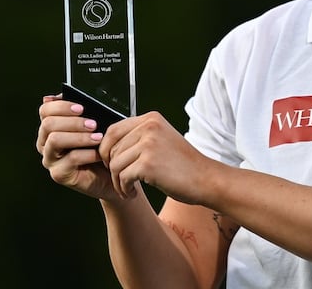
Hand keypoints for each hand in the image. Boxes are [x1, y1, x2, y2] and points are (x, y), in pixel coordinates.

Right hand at [36, 93, 118, 199]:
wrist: (112, 172)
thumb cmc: (102, 146)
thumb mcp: (95, 125)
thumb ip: (83, 112)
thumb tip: (67, 96)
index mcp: (51, 128)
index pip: (45, 110)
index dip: (61, 106)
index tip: (81, 107)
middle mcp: (46, 143)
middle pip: (48, 124)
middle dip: (72, 121)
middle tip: (93, 124)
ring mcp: (50, 159)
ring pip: (55, 140)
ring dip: (79, 136)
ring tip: (98, 137)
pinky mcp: (59, 174)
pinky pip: (70, 159)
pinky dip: (88, 154)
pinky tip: (99, 154)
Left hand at [100, 111, 214, 204]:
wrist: (205, 179)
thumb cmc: (184, 164)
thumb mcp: (162, 140)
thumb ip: (139, 136)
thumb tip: (109, 145)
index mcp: (151, 119)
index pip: (113, 130)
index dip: (106, 149)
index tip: (111, 164)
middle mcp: (149, 127)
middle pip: (111, 148)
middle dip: (111, 168)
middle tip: (121, 181)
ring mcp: (148, 144)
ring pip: (114, 165)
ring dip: (117, 182)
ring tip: (127, 189)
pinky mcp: (148, 164)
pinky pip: (122, 178)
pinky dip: (124, 189)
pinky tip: (132, 193)